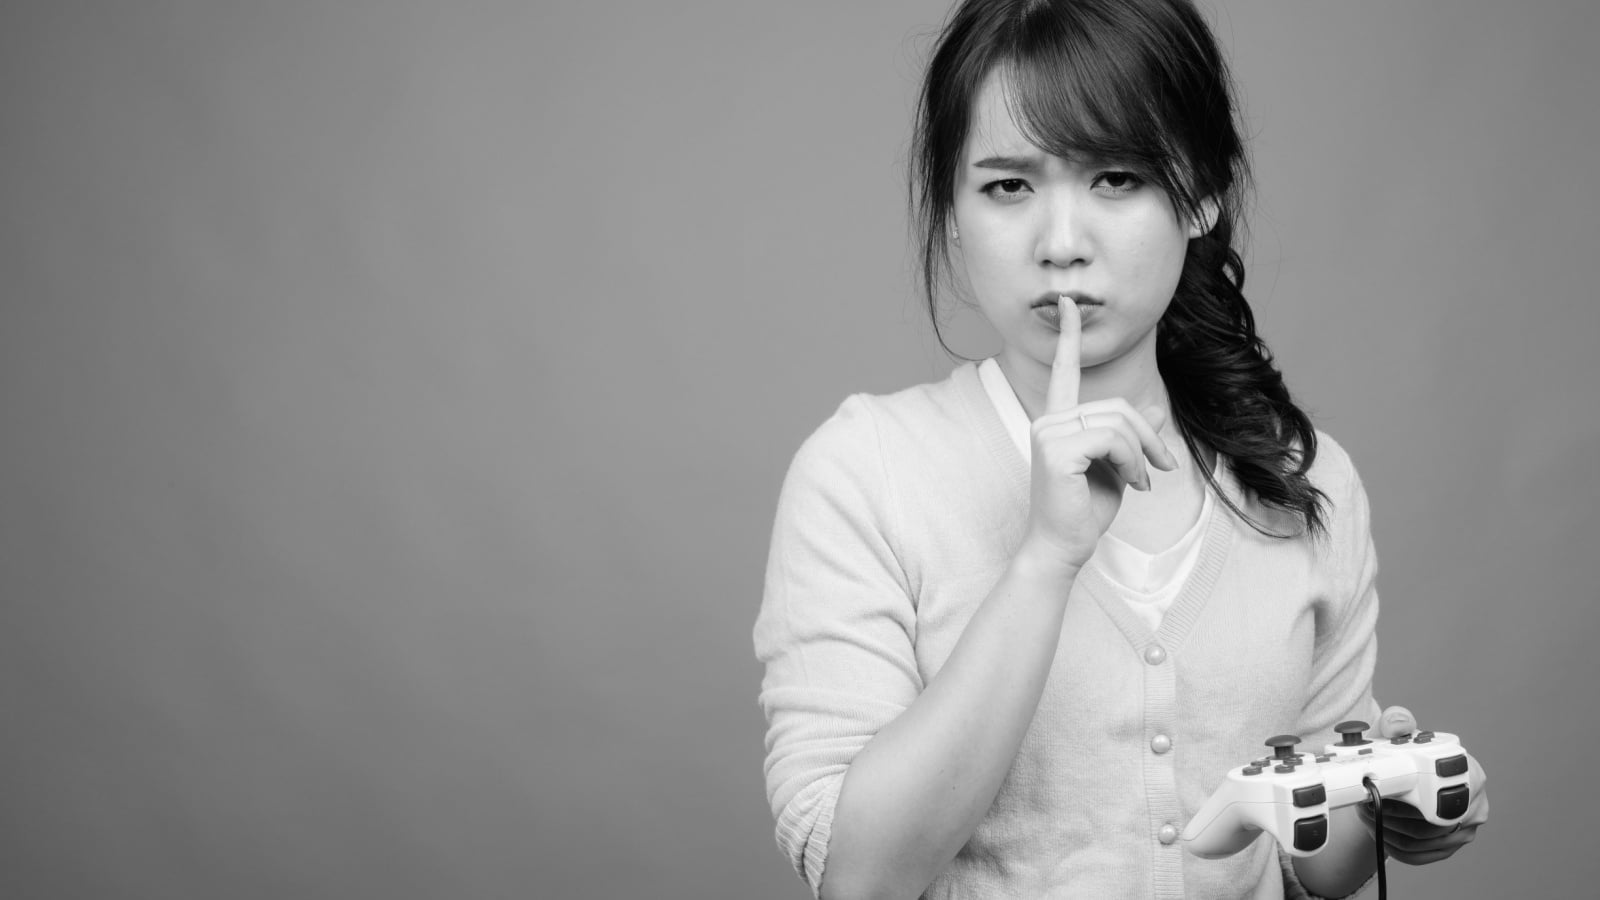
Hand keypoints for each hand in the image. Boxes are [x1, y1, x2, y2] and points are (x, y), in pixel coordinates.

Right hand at [1019, 296, 1176, 570]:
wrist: (1063, 548)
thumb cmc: (1084, 512)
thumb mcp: (1118, 470)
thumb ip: (1131, 440)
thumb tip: (1156, 412)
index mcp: (1058, 421)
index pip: (1063, 371)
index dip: (1068, 336)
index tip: (1068, 303)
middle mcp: (1048, 421)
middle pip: (1116, 406)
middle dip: (1148, 436)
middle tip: (1162, 468)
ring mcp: (1048, 433)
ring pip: (1118, 422)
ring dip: (1143, 454)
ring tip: (1144, 481)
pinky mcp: (1056, 449)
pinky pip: (1113, 440)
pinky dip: (1133, 463)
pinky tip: (1133, 485)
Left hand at [1356, 706, 1488, 864]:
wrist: (1407, 777)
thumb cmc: (1404, 755)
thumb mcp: (1398, 734)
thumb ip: (1396, 722)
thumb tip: (1398, 724)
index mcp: (1472, 776)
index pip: (1448, 798)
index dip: (1412, 799)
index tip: (1384, 791)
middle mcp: (1474, 807)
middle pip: (1431, 824)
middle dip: (1392, 815)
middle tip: (1366, 803)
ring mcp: (1463, 833)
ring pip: (1420, 842)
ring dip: (1386, 830)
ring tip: (1366, 812)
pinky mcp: (1446, 849)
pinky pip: (1416, 856)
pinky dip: (1391, 845)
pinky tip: (1376, 828)